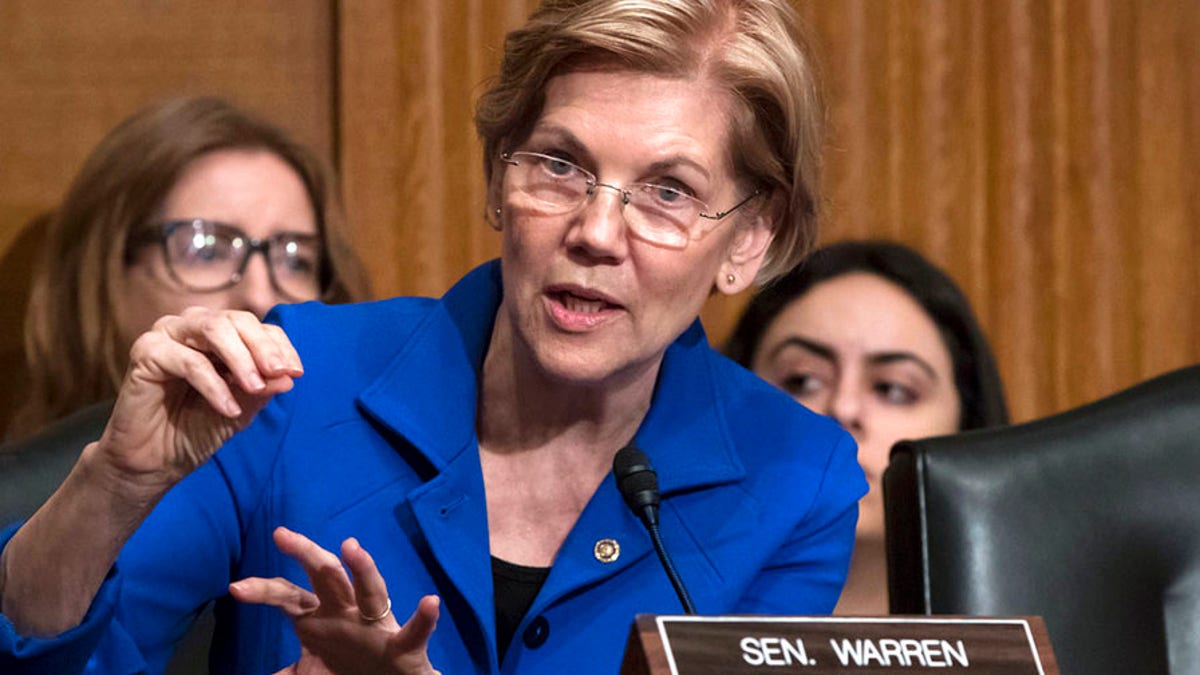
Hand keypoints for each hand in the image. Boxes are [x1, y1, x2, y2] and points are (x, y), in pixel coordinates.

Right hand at [95, 307, 302, 489]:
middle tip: (279, 373)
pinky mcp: (146, 352)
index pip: (256, 327)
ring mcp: (167, 335)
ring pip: (213, 329)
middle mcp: (192, 326)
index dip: (279, 346)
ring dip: (240, 359)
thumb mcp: (241, 410)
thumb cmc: (196, 431)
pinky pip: (189, 361)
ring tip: (254, 388)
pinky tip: (228, 409)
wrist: (154, 462)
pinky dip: (214, 385)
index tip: (296, 372)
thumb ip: (262, 389)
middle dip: (262, 347)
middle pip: (236, 320)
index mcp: (218, 335)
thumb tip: (289, 375)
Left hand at [230, 527, 440, 674]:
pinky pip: (415, 631)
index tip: (235, 587)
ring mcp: (377, 626)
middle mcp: (349, 613)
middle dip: (306, 554)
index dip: (265, 590)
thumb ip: (289, 672)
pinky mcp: (404, 647)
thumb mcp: (314, 671)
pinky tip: (429, 602)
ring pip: (371, 592)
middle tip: (282, 535)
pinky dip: (424, 617)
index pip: (290, 596)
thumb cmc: (354, 667)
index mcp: (324, 617)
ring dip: (363, 570)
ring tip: (351, 548)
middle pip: (327, 577)